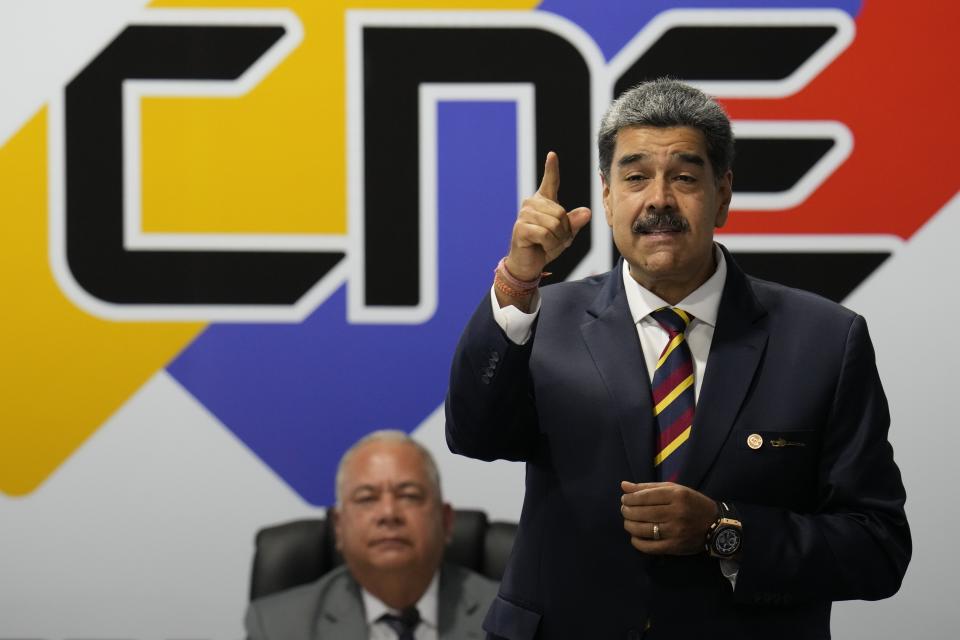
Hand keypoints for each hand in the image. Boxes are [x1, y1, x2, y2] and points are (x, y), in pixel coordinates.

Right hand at [503, 151, 590, 281]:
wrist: (528, 264)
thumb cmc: (545, 246)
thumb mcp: (565, 235)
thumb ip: (575, 222)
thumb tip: (587, 212)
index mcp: (543, 202)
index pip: (550, 182)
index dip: (551, 168)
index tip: (552, 155)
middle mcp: (531, 204)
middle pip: (560, 213)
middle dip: (564, 231)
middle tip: (555, 240)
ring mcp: (524, 215)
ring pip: (554, 224)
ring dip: (557, 240)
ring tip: (548, 244)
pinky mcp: (520, 228)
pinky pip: (545, 234)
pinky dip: (549, 245)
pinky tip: (541, 247)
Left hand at [620, 481, 716, 554]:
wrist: (716, 525)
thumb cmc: (692, 503)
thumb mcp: (675, 490)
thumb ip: (648, 487)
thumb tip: (623, 485)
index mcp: (677, 496)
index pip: (645, 496)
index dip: (630, 498)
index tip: (624, 499)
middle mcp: (676, 513)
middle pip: (642, 513)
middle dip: (628, 511)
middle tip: (624, 510)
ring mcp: (676, 531)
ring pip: (643, 529)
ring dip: (629, 525)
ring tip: (628, 522)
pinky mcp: (675, 547)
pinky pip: (650, 547)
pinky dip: (637, 542)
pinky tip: (635, 536)